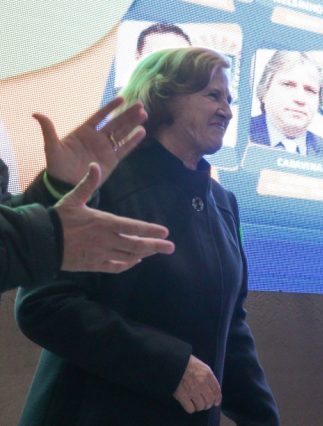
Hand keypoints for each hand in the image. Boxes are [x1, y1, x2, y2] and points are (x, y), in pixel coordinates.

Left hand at [36, 97, 146, 184]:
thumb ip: (48, 130)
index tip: (121, 98)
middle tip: (139, 105)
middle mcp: (97, 137)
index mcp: (84, 131)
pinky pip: (124, 148)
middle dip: (127, 114)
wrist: (64, 184)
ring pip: (122, 133)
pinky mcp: (111, 160)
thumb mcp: (51, 147)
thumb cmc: (57, 164)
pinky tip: (141, 132)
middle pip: (115, 123)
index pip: (100, 116)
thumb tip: (36, 114)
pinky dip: (133, 141)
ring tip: (143, 115)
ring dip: (132, 124)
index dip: (110, 107)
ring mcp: (105, 148)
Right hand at [55, 164, 174, 271]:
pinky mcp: (93, 264)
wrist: (41, 241)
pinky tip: (134, 261)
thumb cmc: (58, 218)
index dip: (150, 230)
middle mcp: (106, 239)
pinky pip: (115, 266)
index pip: (133, 226)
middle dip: (156, 245)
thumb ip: (88, 183)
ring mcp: (100, 253)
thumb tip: (95, 165)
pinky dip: (126, 264)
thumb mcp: (74, 198)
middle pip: (136, 244)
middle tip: (171, 247)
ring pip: (128, 256)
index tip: (165, 231)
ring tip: (156, 251)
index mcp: (104, 222)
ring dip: (144, 254)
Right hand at [173, 355, 221, 413]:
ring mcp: (192, 391)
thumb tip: (211, 386)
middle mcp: (202, 384)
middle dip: (208, 404)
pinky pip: (190, 409)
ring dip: (200, 407)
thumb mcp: (201, 366)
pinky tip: (189, 406)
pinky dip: (191, 409)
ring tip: (197, 405)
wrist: (173, 364)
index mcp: (207, 375)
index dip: (218, 398)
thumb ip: (207, 375)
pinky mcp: (183, 397)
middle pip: (210, 400)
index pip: (217, 390)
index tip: (216, 403)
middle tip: (205, 405)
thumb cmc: (186, 363)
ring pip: (201, 406)